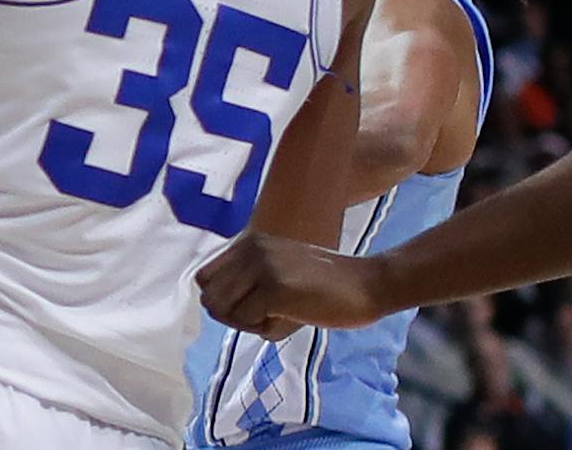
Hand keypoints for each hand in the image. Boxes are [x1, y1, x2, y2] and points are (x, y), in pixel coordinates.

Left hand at [196, 232, 386, 335]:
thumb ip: (248, 279)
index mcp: (248, 242)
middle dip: (230, 317)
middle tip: (261, 319)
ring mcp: (262, 267)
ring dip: (245, 325)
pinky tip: (289, 320)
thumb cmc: (326, 284)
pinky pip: (247, 321)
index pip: (204, 278)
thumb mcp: (279, 268)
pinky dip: (264, 330)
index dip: (221, 301)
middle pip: (210, 298)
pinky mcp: (275, 289)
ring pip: (224, 310)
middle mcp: (250, 249)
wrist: (367, 283)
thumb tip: (211, 304)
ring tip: (274, 319)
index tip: (246, 309)